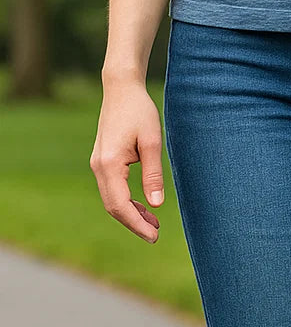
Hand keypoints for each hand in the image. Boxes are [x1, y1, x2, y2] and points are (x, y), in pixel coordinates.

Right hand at [90, 80, 164, 242]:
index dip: (137, 224)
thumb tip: (157, 205)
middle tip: (156, 235)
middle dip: (134, 223)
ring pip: (111, 200)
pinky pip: (112, 189)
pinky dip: (126, 202)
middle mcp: (98, 167)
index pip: (120, 205)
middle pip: (113, 207)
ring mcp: (97, 164)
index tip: (154, 237)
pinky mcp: (102, 161)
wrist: (121, 89)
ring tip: (154, 223)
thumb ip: (153, 174)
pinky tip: (144, 206)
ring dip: (131, 214)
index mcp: (109, 164)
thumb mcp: (152, 142)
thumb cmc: (139, 111)